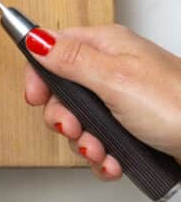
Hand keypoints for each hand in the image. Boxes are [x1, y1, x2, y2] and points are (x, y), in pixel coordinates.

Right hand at [24, 24, 180, 179]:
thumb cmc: (174, 104)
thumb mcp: (112, 79)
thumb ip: (69, 59)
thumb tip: (35, 37)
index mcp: (106, 46)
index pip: (55, 49)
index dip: (40, 74)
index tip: (35, 98)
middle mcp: (113, 69)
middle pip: (64, 90)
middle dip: (63, 118)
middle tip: (73, 130)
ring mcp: (123, 100)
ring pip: (82, 121)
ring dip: (84, 143)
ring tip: (100, 153)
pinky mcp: (133, 128)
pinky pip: (102, 142)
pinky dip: (103, 157)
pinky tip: (113, 163)